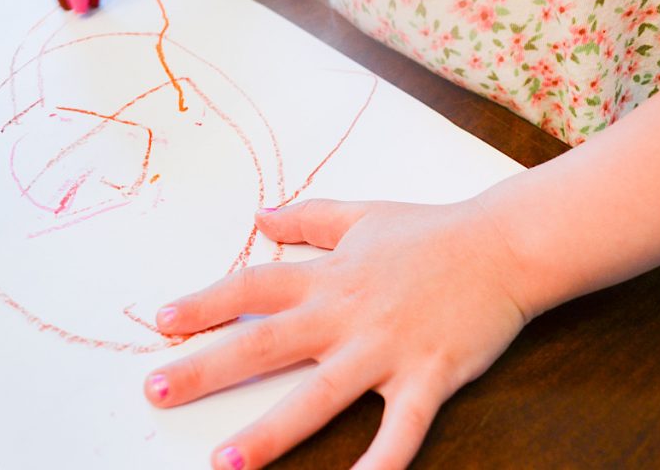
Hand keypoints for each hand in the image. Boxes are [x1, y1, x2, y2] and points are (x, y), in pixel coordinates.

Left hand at [145, 198, 534, 468]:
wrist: (504, 245)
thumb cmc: (432, 232)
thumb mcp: (363, 215)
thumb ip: (308, 217)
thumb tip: (259, 215)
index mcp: (330, 277)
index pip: (252, 288)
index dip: (204, 304)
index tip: (161, 321)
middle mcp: (347, 315)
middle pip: (266, 344)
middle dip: (207, 368)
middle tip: (155, 392)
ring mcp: (385, 350)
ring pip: (318, 396)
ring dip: (270, 432)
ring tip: (225, 463)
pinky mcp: (427, 378)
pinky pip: (399, 432)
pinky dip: (378, 465)